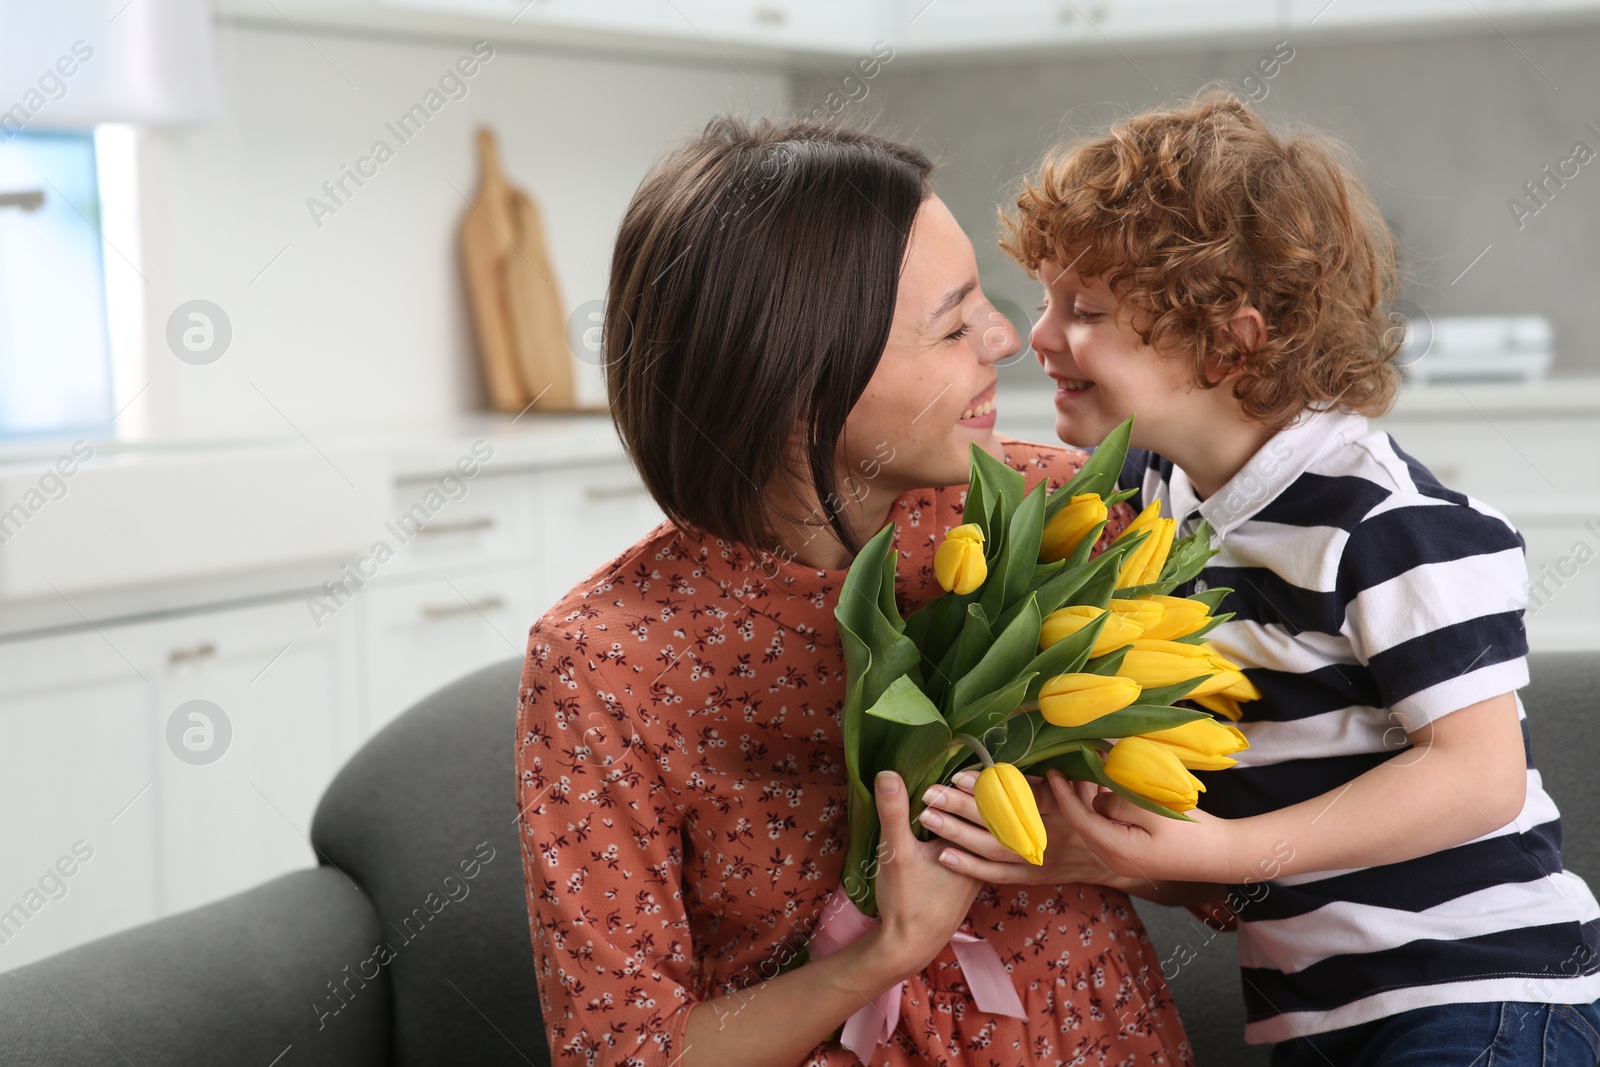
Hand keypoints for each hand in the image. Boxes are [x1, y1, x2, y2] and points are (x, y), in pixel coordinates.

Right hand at [868, 770, 983, 980]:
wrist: (910, 945)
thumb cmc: (907, 901)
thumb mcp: (897, 853)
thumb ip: (894, 812)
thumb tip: (888, 773)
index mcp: (979, 847)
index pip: (989, 800)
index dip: (979, 775)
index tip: (965, 757)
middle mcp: (988, 857)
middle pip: (994, 811)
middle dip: (980, 787)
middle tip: (964, 765)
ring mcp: (981, 867)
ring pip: (988, 827)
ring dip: (977, 805)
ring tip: (962, 782)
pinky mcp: (970, 875)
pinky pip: (979, 839)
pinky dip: (971, 823)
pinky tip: (953, 815)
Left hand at [919, 768, 1127, 886]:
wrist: (1120, 860)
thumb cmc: (1101, 811)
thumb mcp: (1094, 784)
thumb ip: (1074, 764)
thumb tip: (1069, 736)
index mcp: (1064, 809)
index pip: (1022, 796)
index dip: (991, 786)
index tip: (962, 774)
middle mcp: (1049, 835)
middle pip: (1000, 821)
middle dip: (962, 806)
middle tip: (930, 793)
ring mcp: (1040, 859)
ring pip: (993, 848)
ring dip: (958, 834)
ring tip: (927, 817)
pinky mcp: (1034, 876)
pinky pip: (998, 875)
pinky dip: (970, 867)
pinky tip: (943, 856)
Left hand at [1047, 768, 1243, 883]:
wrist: (1223, 855)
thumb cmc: (1191, 832)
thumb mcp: (1152, 811)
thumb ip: (1118, 803)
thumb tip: (1096, 800)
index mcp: (1116, 850)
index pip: (1078, 819)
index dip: (1063, 795)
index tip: (1052, 771)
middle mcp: (1113, 859)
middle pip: (1083, 824)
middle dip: (1072, 795)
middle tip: (1064, 765)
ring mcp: (1123, 859)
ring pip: (1095, 825)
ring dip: (1088, 800)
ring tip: (1083, 770)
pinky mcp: (1133, 853)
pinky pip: (1109, 828)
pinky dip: (1104, 808)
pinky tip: (1105, 787)